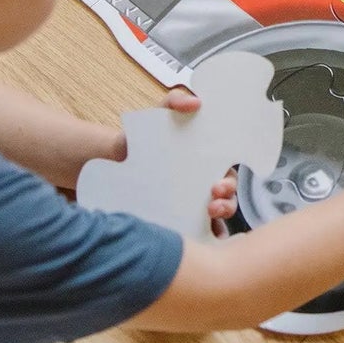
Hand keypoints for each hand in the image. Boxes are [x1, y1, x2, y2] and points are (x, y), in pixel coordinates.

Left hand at [120, 87, 238, 235]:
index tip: (219, 185)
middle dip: (227, 204)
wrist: (114, 159)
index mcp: (204, 165)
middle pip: (225, 201)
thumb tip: (195, 102)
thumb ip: (175, 102)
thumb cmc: (145, 138)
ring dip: (218, 222)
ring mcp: (187, 207)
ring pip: (214, 221)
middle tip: (213, 203)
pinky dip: (199, 240)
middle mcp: (200, 188)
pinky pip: (192, 235)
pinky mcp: (171, 220)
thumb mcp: (160, 114)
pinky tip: (194, 240)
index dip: (229, 183)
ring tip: (207, 218)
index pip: (226, 177)